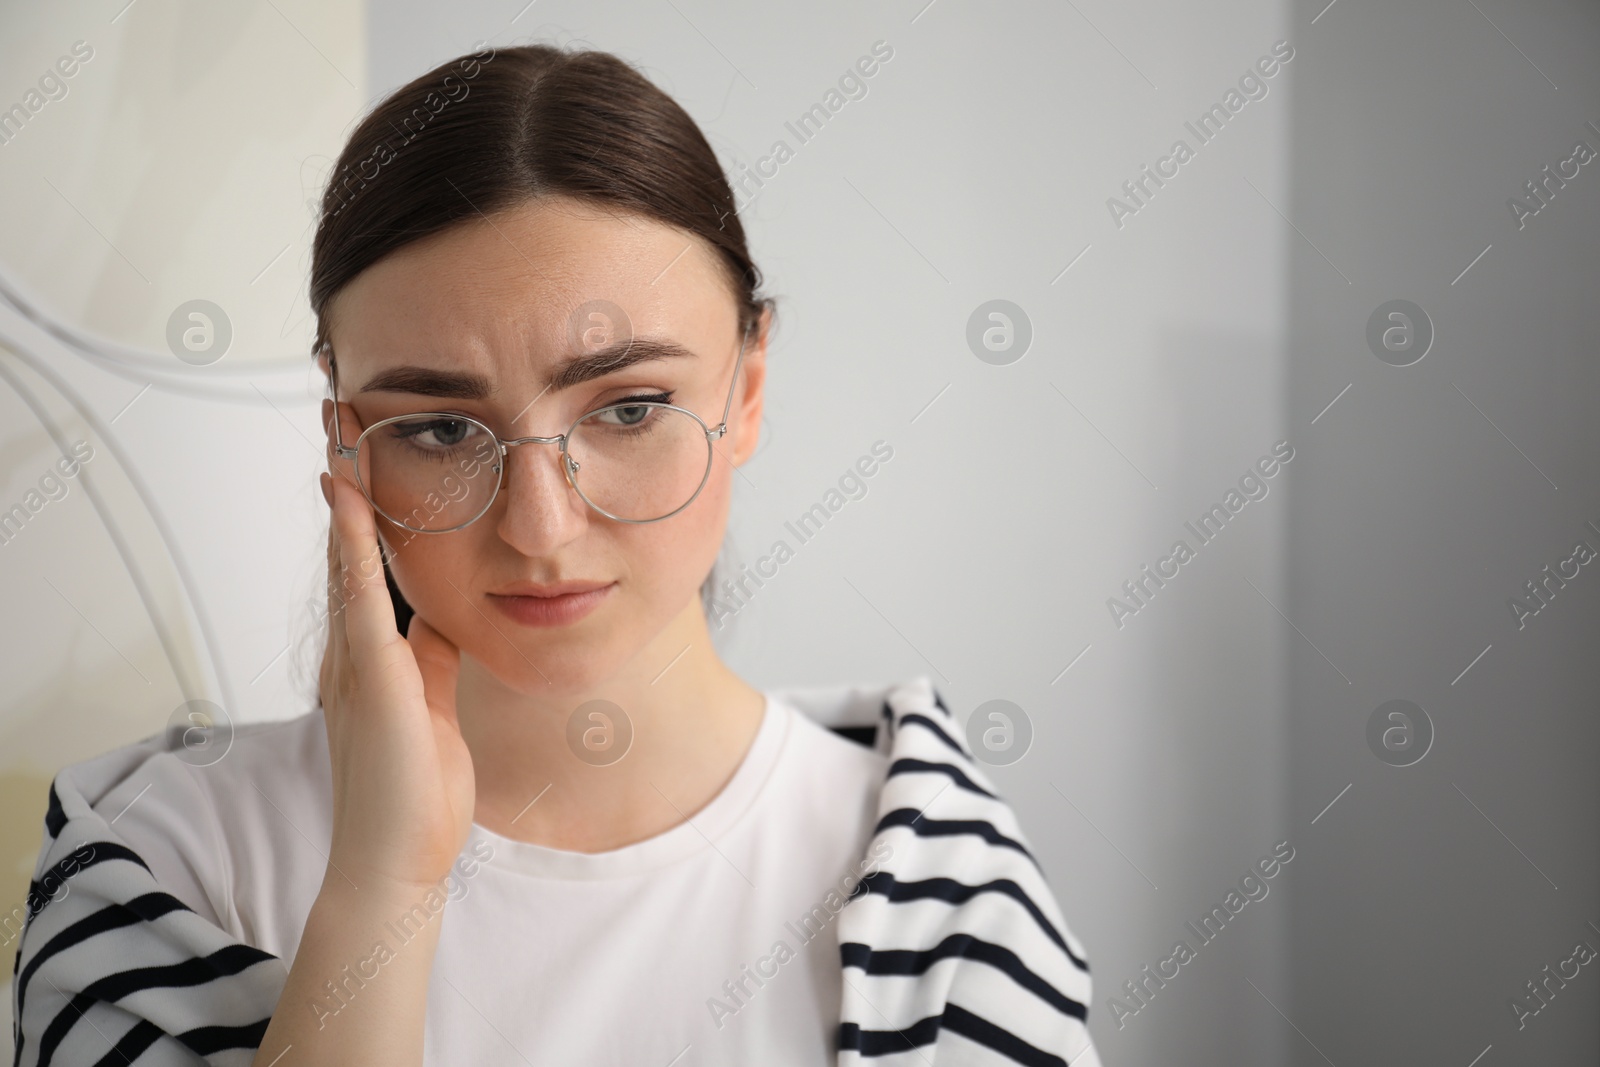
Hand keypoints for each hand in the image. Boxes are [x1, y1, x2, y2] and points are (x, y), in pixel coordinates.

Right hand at [317, 467, 475, 892]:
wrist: (399, 862)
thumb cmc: (416, 797)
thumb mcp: (434, 709)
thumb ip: (434, 664)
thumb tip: (443, 621)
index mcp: (370, 665)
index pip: (364, 576)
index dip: (363, 519)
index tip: (363, 463)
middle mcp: (352, 657)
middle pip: (346, 557)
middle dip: (345, 492)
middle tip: (339, 426)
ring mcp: (356, 666)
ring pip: (346, 564)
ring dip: (345, 500)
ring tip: (340, 439)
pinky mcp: (372, 680)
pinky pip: (361, 599)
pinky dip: (354, 547)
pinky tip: (352, 501)